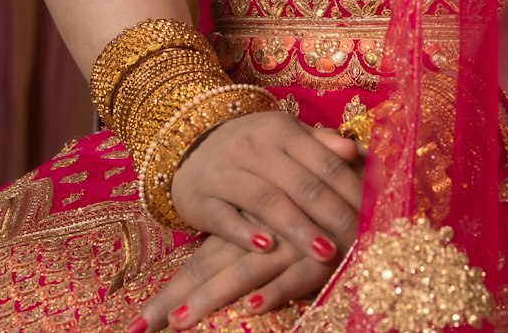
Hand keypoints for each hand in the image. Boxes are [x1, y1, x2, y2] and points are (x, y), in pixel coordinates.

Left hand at [133, 222, 343, 330]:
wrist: (371, 187)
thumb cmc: (326, 208)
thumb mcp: (287, 226)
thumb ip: (257, 248)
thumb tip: (229, 289)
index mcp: (247, 234)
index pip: (203, 265)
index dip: (173, 292)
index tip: (136, 324)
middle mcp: (261, 238)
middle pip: (212, 271)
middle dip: (177, 300)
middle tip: (141, 326)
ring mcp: (289, 245)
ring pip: (244, 273)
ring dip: (212, 297)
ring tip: (180, 319)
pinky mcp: (322, 254)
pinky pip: (296, 275)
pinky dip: (276, 290)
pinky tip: (254, 306)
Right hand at [134, 119, 364, 329]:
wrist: (191, 146)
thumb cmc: (252, 147)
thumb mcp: (286, 137)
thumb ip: (320, 145)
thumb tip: (355, 151)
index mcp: (282, 131)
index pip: (325, 162)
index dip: (352, 189)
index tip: (374, 215)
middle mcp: (254, 148)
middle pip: (301, 184)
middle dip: (332, 214)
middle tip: (358, 241)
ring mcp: (225, 172)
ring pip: (266, 200)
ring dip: (297, 227)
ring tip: (324, 252)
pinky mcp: (200, 198)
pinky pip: (224, 216)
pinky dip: (245, 233)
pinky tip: (266, 248)